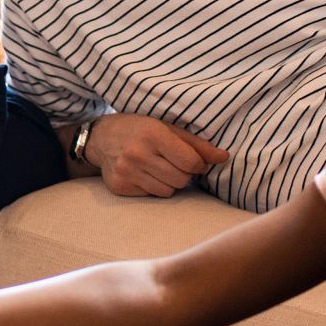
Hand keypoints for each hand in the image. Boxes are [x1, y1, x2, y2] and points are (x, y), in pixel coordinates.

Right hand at [81, 114, 228, 197]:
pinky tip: (144, 174)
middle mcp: (137, 154)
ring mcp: (126, 172)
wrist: (100, 137)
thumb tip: (224, 158)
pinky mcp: (119, 187)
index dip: (198, 164)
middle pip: (181, 180)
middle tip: (173, 163)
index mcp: (153, 134)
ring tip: (158, 168)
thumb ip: (197, 144)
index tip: (194, 161)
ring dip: (169, 183)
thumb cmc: (139, 129)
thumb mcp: (168, 128)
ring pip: (168, 191)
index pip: (191, 162)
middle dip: (183, 174)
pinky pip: (151, 196)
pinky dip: (153, 187)